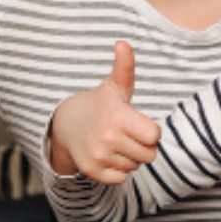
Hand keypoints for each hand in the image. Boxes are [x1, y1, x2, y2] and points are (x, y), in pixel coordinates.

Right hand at [46, 42, 158, 181]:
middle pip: (149, 155)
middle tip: (128, 135)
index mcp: (118, 116)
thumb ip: (124, 67)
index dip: (150, 131)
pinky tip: (109, 155)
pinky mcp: (92, 170)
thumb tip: (122, 43)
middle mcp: (107, 137)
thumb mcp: (114, 86)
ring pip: (135, 166)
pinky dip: (119, 170)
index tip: (138, 123)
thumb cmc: (100, 104)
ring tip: (116, 143)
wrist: (66, 123)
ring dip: (130, 158)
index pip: (155, 136)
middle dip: (143, 146)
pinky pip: (121, 178)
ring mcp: (98, 155)